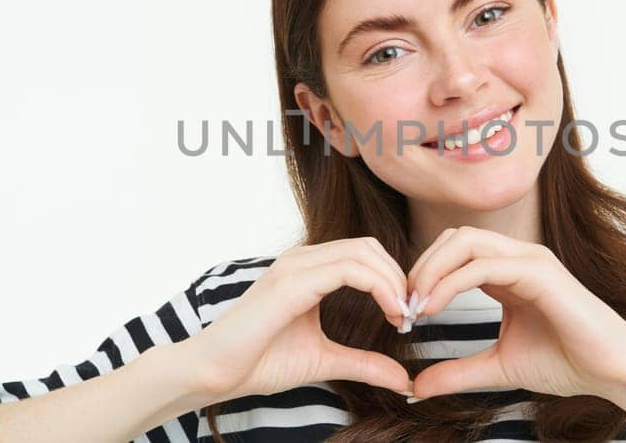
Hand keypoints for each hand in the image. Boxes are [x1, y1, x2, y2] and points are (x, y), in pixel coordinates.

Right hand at [187, 238, 414, 400]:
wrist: (214, 373)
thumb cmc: (259, 362)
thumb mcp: (325, 360)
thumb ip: (364, 363)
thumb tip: (404, 379)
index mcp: (308, 270)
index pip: (364, 254)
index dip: (394, 279)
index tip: (407, 315)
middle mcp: (301, 259)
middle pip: (368, 247)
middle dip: (399, 276)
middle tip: (410, 313)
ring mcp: (294, 266)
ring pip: (362, 252)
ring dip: (393, 281)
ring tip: (402, 315)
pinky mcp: (291, 283)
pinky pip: (348, 270)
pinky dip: (379, 287)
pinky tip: (389, 313)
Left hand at [405, 226, 625, 402]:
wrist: (614, 370)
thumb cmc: (568, 362)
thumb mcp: (498, 367)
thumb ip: (458, 371)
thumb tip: (416, 386)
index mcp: (510, 271)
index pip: (456, 251)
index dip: (425, 274)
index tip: (407, 311)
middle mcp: (519, 256)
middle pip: (455, 237)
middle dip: (422, 265)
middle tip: (405, 304)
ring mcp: (531, 259)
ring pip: (466, 241)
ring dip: (432, 269)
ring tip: (416, 304)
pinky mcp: (540, 271)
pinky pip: (483, 265)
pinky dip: (451, 282)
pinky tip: (434, 307)